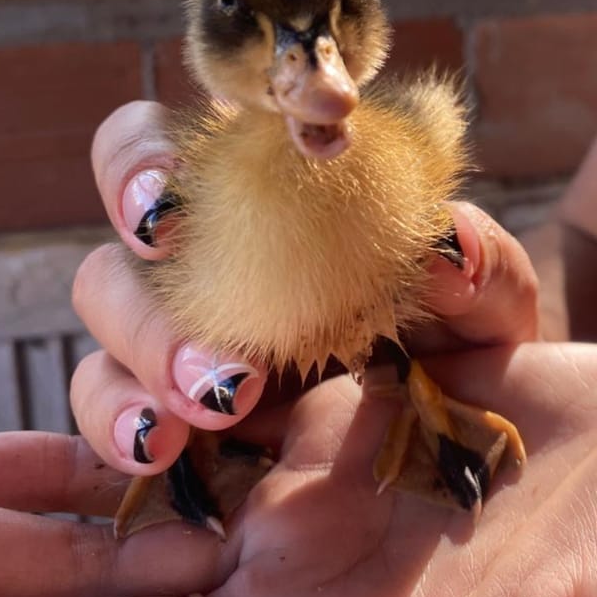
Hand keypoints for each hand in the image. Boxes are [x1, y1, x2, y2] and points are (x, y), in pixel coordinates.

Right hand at [72, 100, 539, 477]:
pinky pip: (108, 411)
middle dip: (141, 261)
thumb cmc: (464, 349)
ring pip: (105, 315)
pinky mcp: (164, 417)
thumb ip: (484, 264)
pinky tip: (161, 449)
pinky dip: (120, 425)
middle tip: (195, 299)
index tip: (170, 185)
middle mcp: (205, 257)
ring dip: (139, 348)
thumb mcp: (491, 307)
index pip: (172, 144)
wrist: (456, 451)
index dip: (145, 156)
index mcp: (266, 197)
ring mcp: (172, 338)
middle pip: (124, 228)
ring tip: (214, 399)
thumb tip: (443, 243)